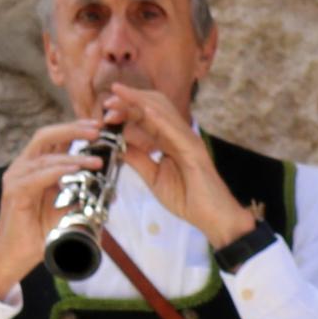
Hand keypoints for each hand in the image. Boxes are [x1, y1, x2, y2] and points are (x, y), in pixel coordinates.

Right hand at [0, 124, 98, 298]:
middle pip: (46, 136)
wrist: (16, 255)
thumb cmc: (42, 232)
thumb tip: (112, 188)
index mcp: (36, 167)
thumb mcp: (69, 209)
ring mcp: (16, 178)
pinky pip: (37, 176)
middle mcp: (23, 168)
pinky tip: (74, 171)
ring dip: (73, 156)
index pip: (54, 139)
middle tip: (98, 130)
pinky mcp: (14, 193)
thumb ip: (84, 195)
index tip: (99, 125)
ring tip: (98, 160)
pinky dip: (57, 171)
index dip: (75, 128)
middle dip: (73, 130)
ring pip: (45, 157)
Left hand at [99, 84, 251, 247]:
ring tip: (116, 100)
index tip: (104, 112)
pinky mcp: (194, 151)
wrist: (213, 218)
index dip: (125, 111)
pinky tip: (144, 111)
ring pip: (162, 112)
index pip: (146, 117)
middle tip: (106, 102)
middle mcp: (180, 135)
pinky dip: (159, 119)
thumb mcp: (153, 177)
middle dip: (129, 100)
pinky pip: (176, 131)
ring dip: (137, 103)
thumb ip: (137, 159)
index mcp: (169, 140)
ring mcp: (188, 140)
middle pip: (154, 106)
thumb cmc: (188, 200)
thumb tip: (115, 144)